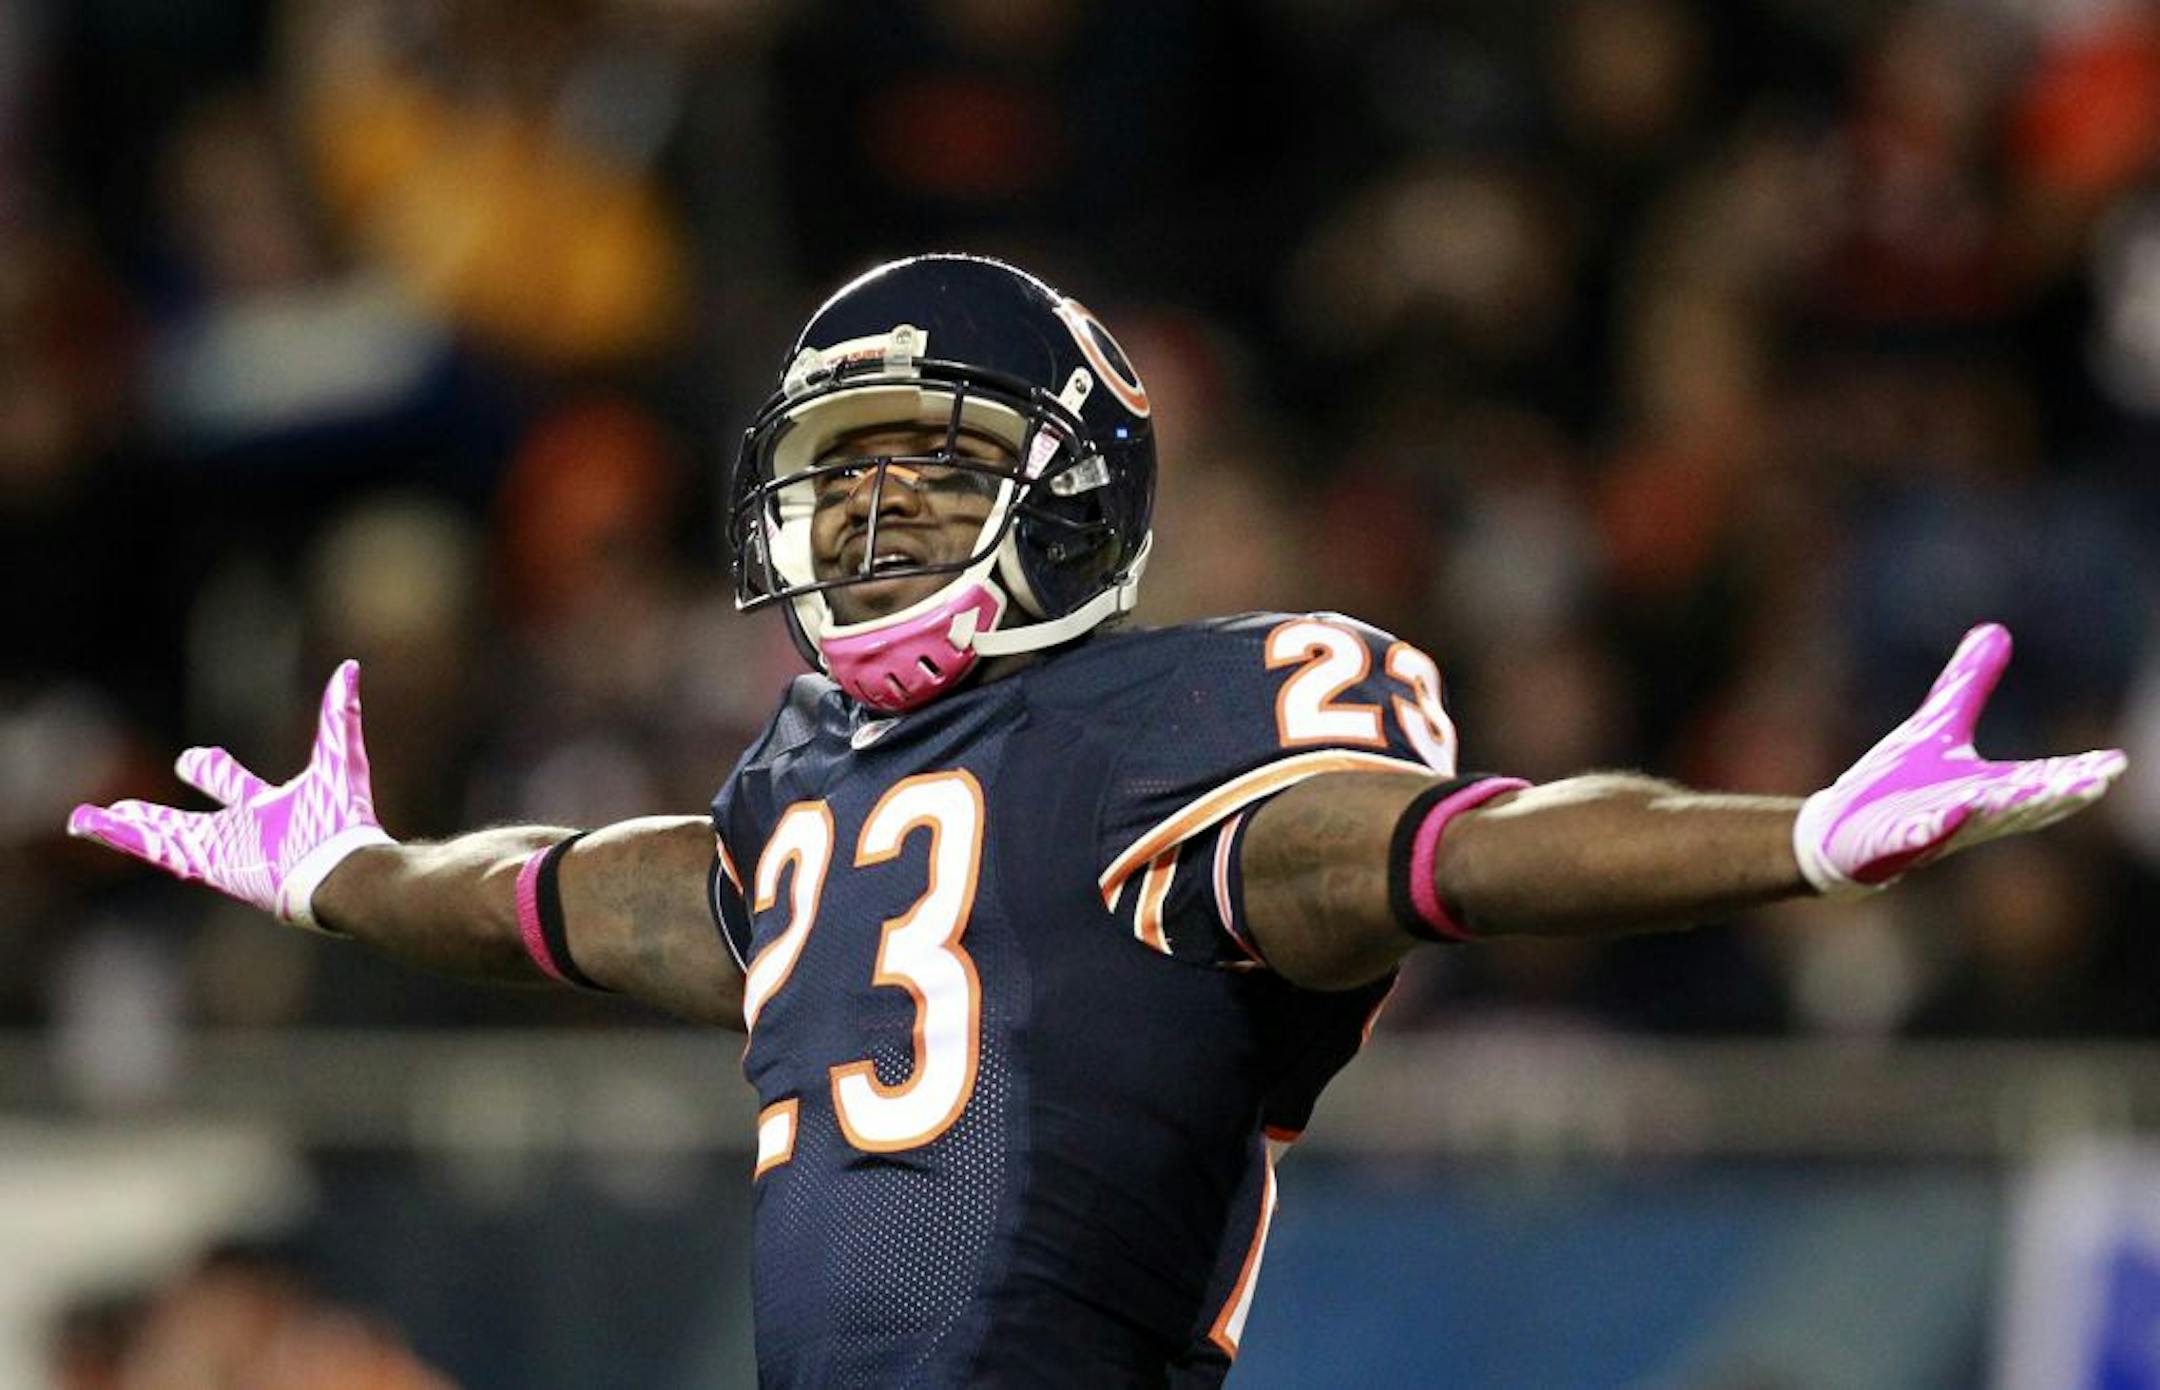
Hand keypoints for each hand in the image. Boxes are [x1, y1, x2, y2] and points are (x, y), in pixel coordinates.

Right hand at [67, 661, 395, 930]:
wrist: (340, 865)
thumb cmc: (340, 818)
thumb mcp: (338, 757)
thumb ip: (338, 715)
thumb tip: (350, 666)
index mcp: (267, 807)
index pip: (231, 783)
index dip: (211, 769)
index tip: (193, 757)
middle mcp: (241, 830)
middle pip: (189, 819)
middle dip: (157, 811)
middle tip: (125, 804)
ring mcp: (221, 850)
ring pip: (163, 836)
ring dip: (125, 827)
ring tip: (88, 819)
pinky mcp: (206, 865)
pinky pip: (155, 849)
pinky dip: (121, 837)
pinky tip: (88, 824)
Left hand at [1794, 623, 2126, 898]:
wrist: (1843, 832)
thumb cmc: (1897, 785)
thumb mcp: (1938, 726)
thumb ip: (1969, 683)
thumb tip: (1998, 630)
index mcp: (1989, 788)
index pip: (2042, 779)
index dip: (2078, 773)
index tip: (2115, 763)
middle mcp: (1970, 813)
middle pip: (2021, 804)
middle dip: (2057, 793)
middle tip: (2095, 781)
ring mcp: (1933, 830)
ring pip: (1976, 821)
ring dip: (2004, 809)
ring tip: (2036, 793)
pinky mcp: (1895, 844)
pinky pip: (1919, 838)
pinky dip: (1934, 828)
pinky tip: (1951, 814)